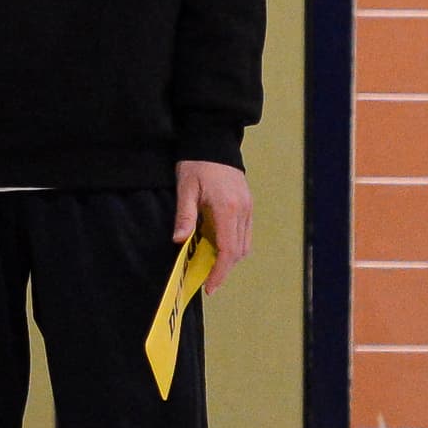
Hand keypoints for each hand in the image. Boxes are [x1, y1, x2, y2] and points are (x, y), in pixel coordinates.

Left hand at [175, 160, 251, 289]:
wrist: (213, 141)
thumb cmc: (197, 163)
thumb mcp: (186, 189)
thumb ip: (185, 216)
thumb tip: (179, 241)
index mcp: (227, 209)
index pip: (228, 250)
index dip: (219, 272)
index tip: (209, 286)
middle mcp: (242, 211)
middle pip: (238, 252)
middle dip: (224, 270)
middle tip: (207, 281)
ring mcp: (248, 207)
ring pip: (244, 244)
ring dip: (229, 258)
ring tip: (210, 265)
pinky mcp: (247, 204)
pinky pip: (244, 233)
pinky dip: (233, 245)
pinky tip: (217, 246)